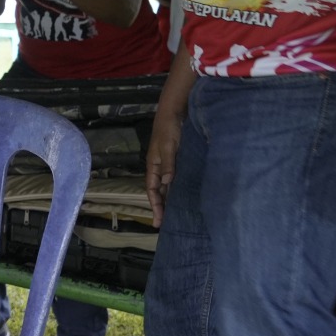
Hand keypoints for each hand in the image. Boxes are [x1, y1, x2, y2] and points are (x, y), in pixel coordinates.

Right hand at [145, 112, 184, 226]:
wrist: (174, 112)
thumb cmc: (169, 129)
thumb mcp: (168, 147)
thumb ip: (168, 165)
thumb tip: (166, 184)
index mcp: (153, 165)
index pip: (152, 190)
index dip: (155, 206)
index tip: (159, 221)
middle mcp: (159, 167)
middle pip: (158, 191)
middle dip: (160, 207)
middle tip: (165, 224)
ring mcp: (168, 164)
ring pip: (166, 186)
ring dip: (169, 199)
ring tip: (174, 214)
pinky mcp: (178, 160)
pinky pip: (175, 178)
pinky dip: (177, 188)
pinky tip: (183, 195)